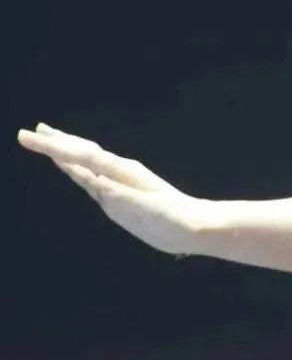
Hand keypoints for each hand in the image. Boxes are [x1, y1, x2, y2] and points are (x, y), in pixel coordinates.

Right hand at [18, 123, 210, 255]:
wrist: (196, 227)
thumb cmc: (175, 218)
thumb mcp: (147, 209)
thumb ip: (121, 196)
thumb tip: (94, 182)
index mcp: (122, 173)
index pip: (81, 156)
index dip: (53, 147)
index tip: (28, 135)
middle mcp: (117, 174)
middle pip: (82, 153)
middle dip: (56, 143)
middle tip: (30, 131)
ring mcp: (117, 186)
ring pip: (85, 164)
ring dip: (65, 152)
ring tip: (48, 142)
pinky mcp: (119, 199)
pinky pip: (91, 180)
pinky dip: (77, 170)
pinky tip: (72, 168)